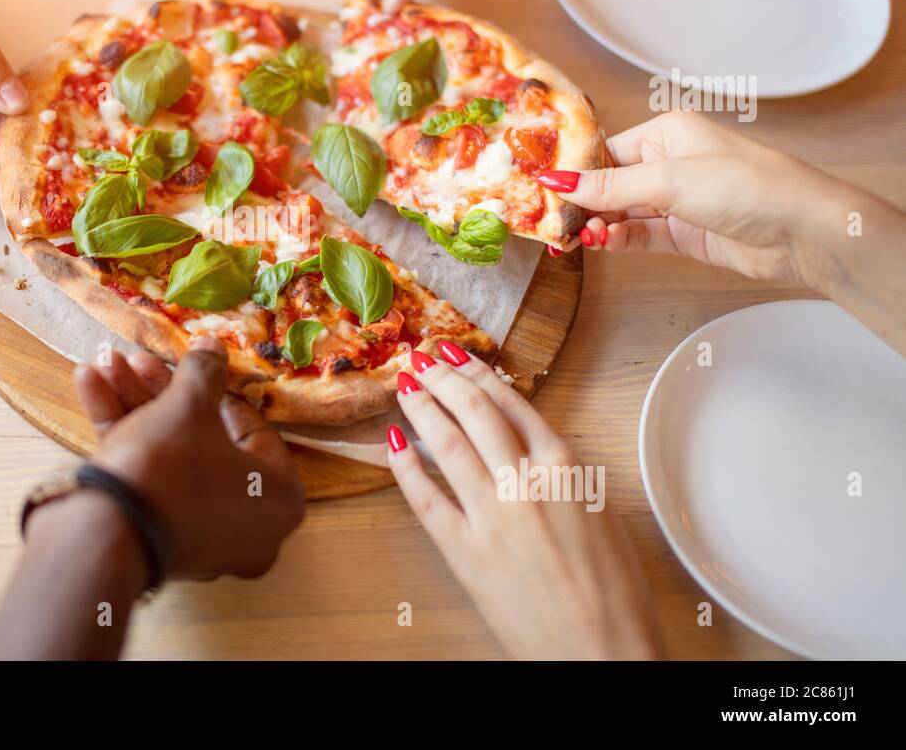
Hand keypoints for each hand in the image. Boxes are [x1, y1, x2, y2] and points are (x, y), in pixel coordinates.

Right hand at [74, 338, 305, 580]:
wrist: (108, 533)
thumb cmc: (171, 465)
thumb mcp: (189, 406)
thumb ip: (205, 372)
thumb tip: (215, 346)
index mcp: (278, 495)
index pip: (251, 429)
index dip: (216, 390)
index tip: (192, 366)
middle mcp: (249, 525)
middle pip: (203, 439)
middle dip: (161, 392)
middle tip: (138, 361)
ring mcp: (202, 537)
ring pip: (170, 456)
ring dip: (135, 406)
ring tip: (105, 364)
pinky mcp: (160, 541)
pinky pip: (151, 480)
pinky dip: (122, 437)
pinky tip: (90, 385)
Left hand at [389, 344, 660, 659]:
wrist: (604, 653)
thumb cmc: (615, 593)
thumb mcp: (602, 514)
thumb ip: (564, 476)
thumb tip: (532, 452)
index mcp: (566, 469)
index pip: (511, 404)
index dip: (477, 373)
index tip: (456, 355)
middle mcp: (525, 483)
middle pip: (474, 413)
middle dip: (442, 379)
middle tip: (420, 357)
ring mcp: (492, 517)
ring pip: (447, 445)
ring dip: (422, 408)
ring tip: (404, 385)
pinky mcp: (466, 553)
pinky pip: (426, 501)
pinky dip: (405, 468)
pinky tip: (392, 444)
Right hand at [541, 110, 855, 287]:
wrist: (803, 232)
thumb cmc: (747, 186)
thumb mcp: (669, 180)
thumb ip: (610, 185)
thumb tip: (557, 180)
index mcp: (667, 134)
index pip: (605, 152)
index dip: (574, 172)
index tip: (540, 190)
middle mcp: (670, 163)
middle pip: (609, 183)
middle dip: (580, 203)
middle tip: (549, 222)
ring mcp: (676, 201)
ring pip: (620, 212)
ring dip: (596, 225)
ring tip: (573, 238)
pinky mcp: (684, 233)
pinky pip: (638, 235)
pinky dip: (617, 239)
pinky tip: (600, 243)